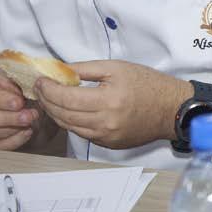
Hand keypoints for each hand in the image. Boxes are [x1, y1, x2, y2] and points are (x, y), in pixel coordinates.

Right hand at [0, 69, 45, 149]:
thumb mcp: (11, 76)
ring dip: (10, 131)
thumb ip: (14, 83)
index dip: (1, 100)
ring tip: (29, 124)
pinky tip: (24, 134)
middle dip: (8, 118)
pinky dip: (9, 142)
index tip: (19, 103)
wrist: (2, 94)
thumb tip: (20, 95)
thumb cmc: (7, 84)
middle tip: (29, 116)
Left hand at [35, 60, 189, 149]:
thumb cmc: (148, 84)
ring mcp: (106, 137)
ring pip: (69, 127)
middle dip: (47, 100)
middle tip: (40, 88)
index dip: (48, 89)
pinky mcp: (109, 144)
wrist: (171, 108)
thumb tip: (60, 70)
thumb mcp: (117, 68)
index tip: (40, 80)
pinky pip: (82, 133)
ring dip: (55, 113)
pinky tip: (69, 111)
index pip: (66, 98)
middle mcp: (105, 123)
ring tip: (49, 99)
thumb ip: (86, 69)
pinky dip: (71, 122)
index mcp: (108, 100)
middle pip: (63, 114)